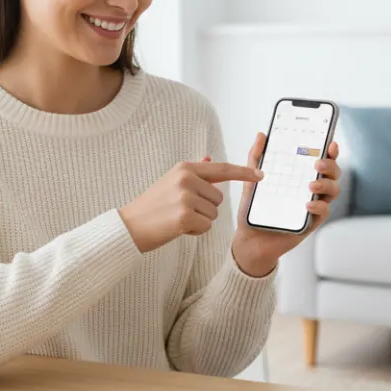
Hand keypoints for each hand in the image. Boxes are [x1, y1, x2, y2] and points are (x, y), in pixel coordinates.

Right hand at [120, 161, 262, 252]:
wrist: (129, 226)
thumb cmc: (152, 205)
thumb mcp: (171, 181)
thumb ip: (193, 172)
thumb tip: (209, 158)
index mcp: (185, 168)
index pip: (221, 169)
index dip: (243, 173)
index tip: (260, 176)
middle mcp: (186, 179)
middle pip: (219, 198)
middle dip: (206, 208)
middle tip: (181, 210)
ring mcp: (185, 197)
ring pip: (213, 214)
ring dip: (200, 221)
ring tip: (177, 218)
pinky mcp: (184, 217)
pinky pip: (206, 227)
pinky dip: (195, 232)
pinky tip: (177, 228)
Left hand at [231, 134, 342, 277]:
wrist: (250, 238)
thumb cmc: (255, 209)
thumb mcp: (252, 180)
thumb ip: (257, 157)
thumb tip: (261, 135)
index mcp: (301, 175)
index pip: (321, 159)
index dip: (331, 151)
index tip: (331, 143)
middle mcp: (311, 188)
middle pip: (333, 173)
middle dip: (331, 165)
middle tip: (318, 163)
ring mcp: (314, 204)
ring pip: (333, 190)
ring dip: (326, 183)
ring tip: (311, 184)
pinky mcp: (312, 221)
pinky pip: (324, 211)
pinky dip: (319, 205)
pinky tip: (308, 203)